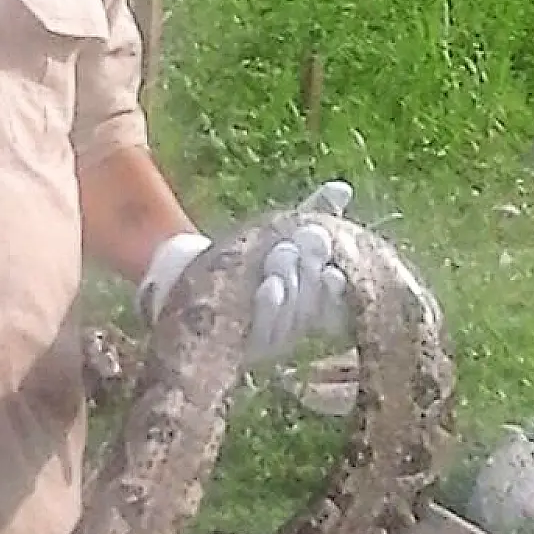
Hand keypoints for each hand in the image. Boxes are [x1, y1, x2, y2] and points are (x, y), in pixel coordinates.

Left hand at [247, 181, 353, 364]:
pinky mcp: (244, 345)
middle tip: (298, 245)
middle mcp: (294, 323)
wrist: (191, 276)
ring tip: (281, 255)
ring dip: (290, 285)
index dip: (336, 288)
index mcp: (311, 300)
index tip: (334, 268)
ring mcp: (270, 337)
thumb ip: (313, 212)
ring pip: (290, 317)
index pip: (334, 300)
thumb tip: (341, 188)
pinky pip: (263, 331)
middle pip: (311, 305)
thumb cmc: (246, 255)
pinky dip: (270, 307)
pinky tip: (270, 287)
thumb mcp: (278, 230)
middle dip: (308, 273)